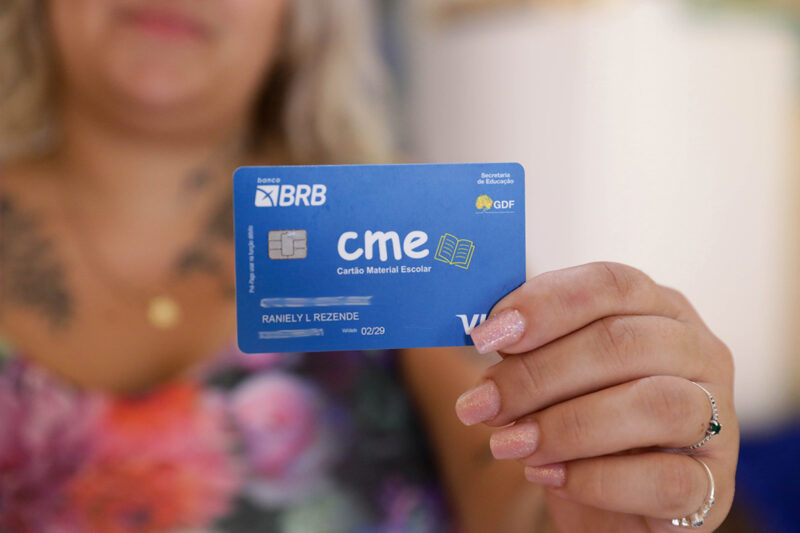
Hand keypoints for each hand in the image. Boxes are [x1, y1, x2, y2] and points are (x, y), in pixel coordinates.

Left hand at [454, 262, 737, 531]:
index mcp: (658, 308)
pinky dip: (595, 479)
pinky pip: (664, 479)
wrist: (609, 503)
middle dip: (538, 374)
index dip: (544, 305)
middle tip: (481, 404)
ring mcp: (718, 417)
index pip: (610, 283)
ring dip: (566, 426)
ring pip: (655, 405)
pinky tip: (548, 477)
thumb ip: (526, 348)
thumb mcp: (551, 375)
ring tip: (509, 445)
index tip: (484, 337)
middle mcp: (698, 352)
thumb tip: (484, 334)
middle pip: (623, 342)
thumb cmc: (578, 421)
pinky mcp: (713, 484)